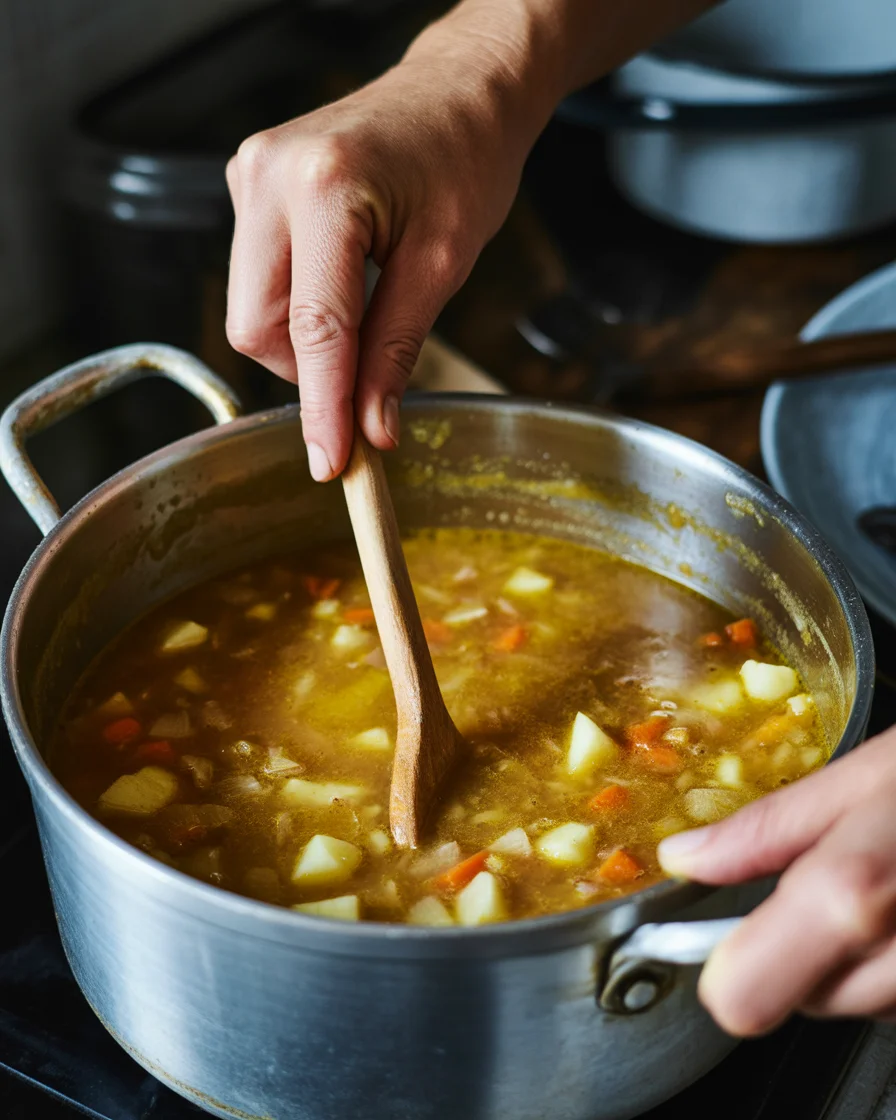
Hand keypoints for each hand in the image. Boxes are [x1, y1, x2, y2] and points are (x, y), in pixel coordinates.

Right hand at [225, 39, 539, 479]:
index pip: (312, 328)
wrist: (454, 90)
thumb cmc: (464, 159)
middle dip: (309, 370)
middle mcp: (268, 176)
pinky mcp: (248, 184)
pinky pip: (256, 278)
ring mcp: (249, 175)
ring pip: (251, 309)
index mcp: (325, 188)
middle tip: (365, 377)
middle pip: (256, 326)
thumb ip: (399, 347)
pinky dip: (298, 305)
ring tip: (365, 308)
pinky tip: (343, 282)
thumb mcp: (445, 262)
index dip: (321, 408)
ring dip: (304, 339)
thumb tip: (370, 427)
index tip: (331, 465)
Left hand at [658, 724, 895, 1035]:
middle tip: (844, 881)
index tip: (728, 938)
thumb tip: (686, 858)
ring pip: (869, 1004)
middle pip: (806, 1001)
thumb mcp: (867, 775)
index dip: (727, 966)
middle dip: (806, 950)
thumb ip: (765, 829)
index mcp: (849, 896)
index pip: (741, 998)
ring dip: (866, 957)